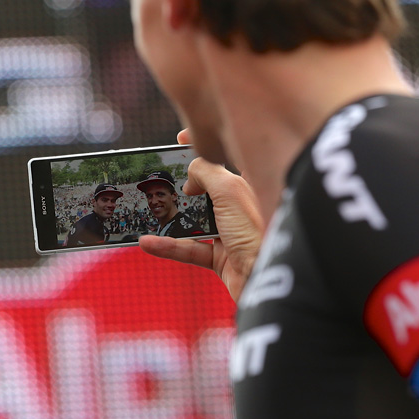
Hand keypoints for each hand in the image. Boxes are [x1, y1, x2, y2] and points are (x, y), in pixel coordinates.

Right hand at [138, 129, 263, 301]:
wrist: (269, 281)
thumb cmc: (258, 232)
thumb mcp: (229, 190)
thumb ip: (205, 172)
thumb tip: (190, 177)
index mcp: (255, 182)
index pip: (231, 153)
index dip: (207, 142)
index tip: (181, 138)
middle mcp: (246, 205)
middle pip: (211, 187)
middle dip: (186, 183)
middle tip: (164, 178)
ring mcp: (235, 232)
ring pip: (198, 219)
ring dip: (173, 219)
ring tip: (151, 212)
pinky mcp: (224, 258)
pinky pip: (192, 248)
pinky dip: (170, 247)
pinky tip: (149, 243)